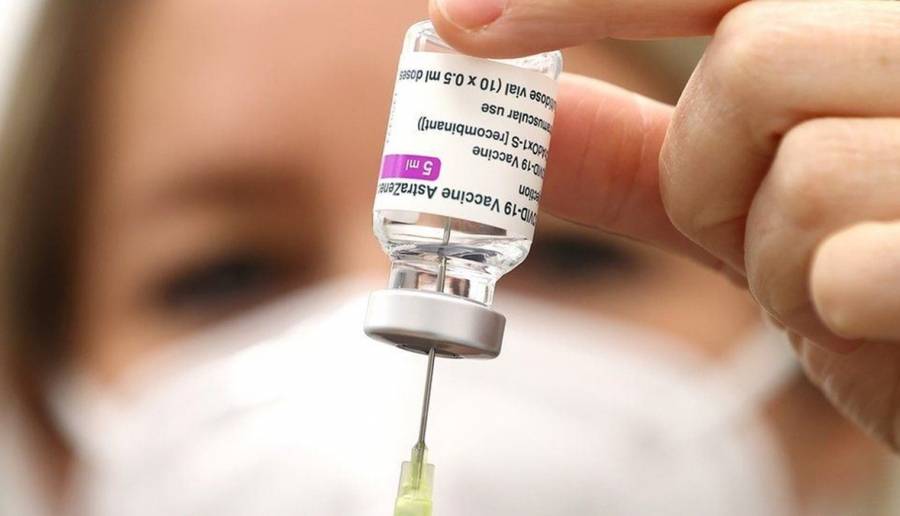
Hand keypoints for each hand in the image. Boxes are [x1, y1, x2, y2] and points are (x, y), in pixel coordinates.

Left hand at [430, 0, 899, 447]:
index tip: (460, 20)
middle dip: (712, 169)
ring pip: (798, 171)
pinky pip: (845, 265)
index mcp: (873, 23)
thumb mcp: (747, 199)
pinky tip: (879, 310)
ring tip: (830, 272)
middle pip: (750, 64)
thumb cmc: (865, 260)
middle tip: (755, 223)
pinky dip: (828, 307)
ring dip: (772, 252)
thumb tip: (523, 124)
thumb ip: (639, 157)